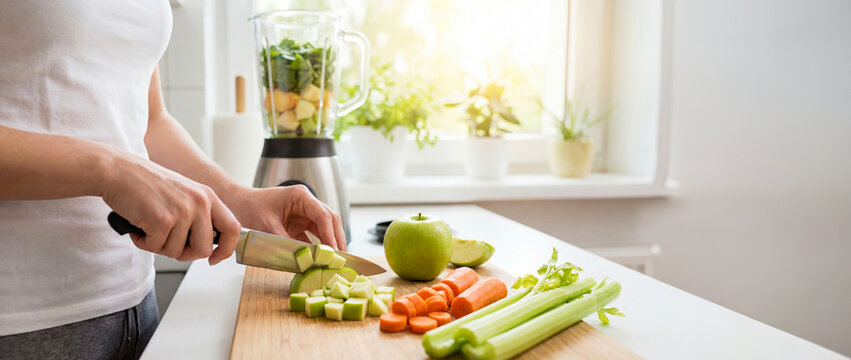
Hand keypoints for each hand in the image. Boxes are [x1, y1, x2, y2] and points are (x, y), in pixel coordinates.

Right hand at [100, 152, 240, 264]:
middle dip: (185, 254)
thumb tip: (208, 245)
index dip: (226, 249)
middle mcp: (200, 203)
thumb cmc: (146, 184)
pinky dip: (144, 243)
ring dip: (159, 246)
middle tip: (167, 243)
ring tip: (149, 227)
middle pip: (204, 249)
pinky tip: (138, 227)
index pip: (233, 229)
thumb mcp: (184, 193)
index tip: (214, 259)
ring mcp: (182, 211)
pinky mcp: (162, 220)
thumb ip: (199, 214)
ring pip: (177, 252)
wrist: (118, 171)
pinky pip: (157, 248)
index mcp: (208, 196)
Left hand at [224, 185, 346, 250]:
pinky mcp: (297, 225)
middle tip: (341, 257)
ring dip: (328, 244)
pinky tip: (318, 261)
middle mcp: (306, 204)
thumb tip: (303, 260)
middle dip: (336, 239)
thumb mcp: (266, 227)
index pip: (323, 215)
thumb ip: (286, 243)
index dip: (330, 234)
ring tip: (334, 261)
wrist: (234, 205)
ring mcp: (303, 214)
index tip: (333, 251)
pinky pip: (312, 237)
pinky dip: (316, 249)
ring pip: (323, 230)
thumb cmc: (248, 208)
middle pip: (329, 221)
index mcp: (300, 196)